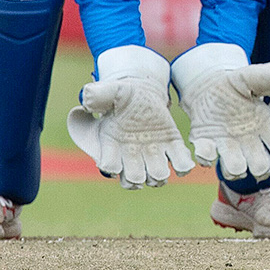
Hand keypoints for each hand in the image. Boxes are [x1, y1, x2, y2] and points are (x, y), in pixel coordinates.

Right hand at [66, 45, 193, 188]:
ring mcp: (153, 154)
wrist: (145, 93)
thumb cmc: (125, 94)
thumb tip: (87, 98)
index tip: (114, 163)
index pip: (109, 165)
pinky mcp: (172, 147)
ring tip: (161, 168)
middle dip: (138, 177)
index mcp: (113, 144)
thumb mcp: (112, 91)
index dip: (111, 167)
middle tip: (141, 172)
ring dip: (159, 175)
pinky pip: (179, 164)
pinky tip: (182, 162)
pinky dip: (183, 167)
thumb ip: (99, 95)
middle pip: (134, 179)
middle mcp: (132, 155)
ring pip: (157, 176)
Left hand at [171, 43, 269, 181]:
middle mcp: (250, 143)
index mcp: (267, 127)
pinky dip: (206, 156)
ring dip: (233, 166)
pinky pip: (206, 157)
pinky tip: (208, 146)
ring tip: (227, 148)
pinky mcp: (206, 144)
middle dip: (258, 165)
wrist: (208, 87)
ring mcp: (228, 146)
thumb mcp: (251, 76)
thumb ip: (269, 75)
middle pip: (262, 168)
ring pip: (235, 171)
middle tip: (251, 149)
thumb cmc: (236, 85)